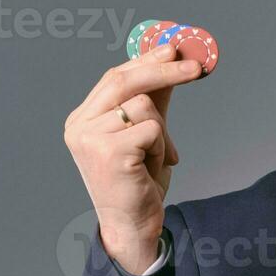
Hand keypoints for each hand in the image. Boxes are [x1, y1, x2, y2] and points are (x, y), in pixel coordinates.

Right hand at [62, 44, 205, 272]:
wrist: (133, 226)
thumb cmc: (138, 183)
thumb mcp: (147, 135)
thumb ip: (154, 100)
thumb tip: (172, 62)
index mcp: (82, 120)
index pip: (114, 77)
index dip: (145, 61)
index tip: (174, 49)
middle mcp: (79, 126)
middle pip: (124, 80)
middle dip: (164, 69)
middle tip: (197, 67)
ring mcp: (90, 138)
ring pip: (144, 105)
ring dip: (162, 133)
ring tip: (155, 159)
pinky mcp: (109, 152)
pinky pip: (152, 129)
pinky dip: (162, 147)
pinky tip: (151, 169)